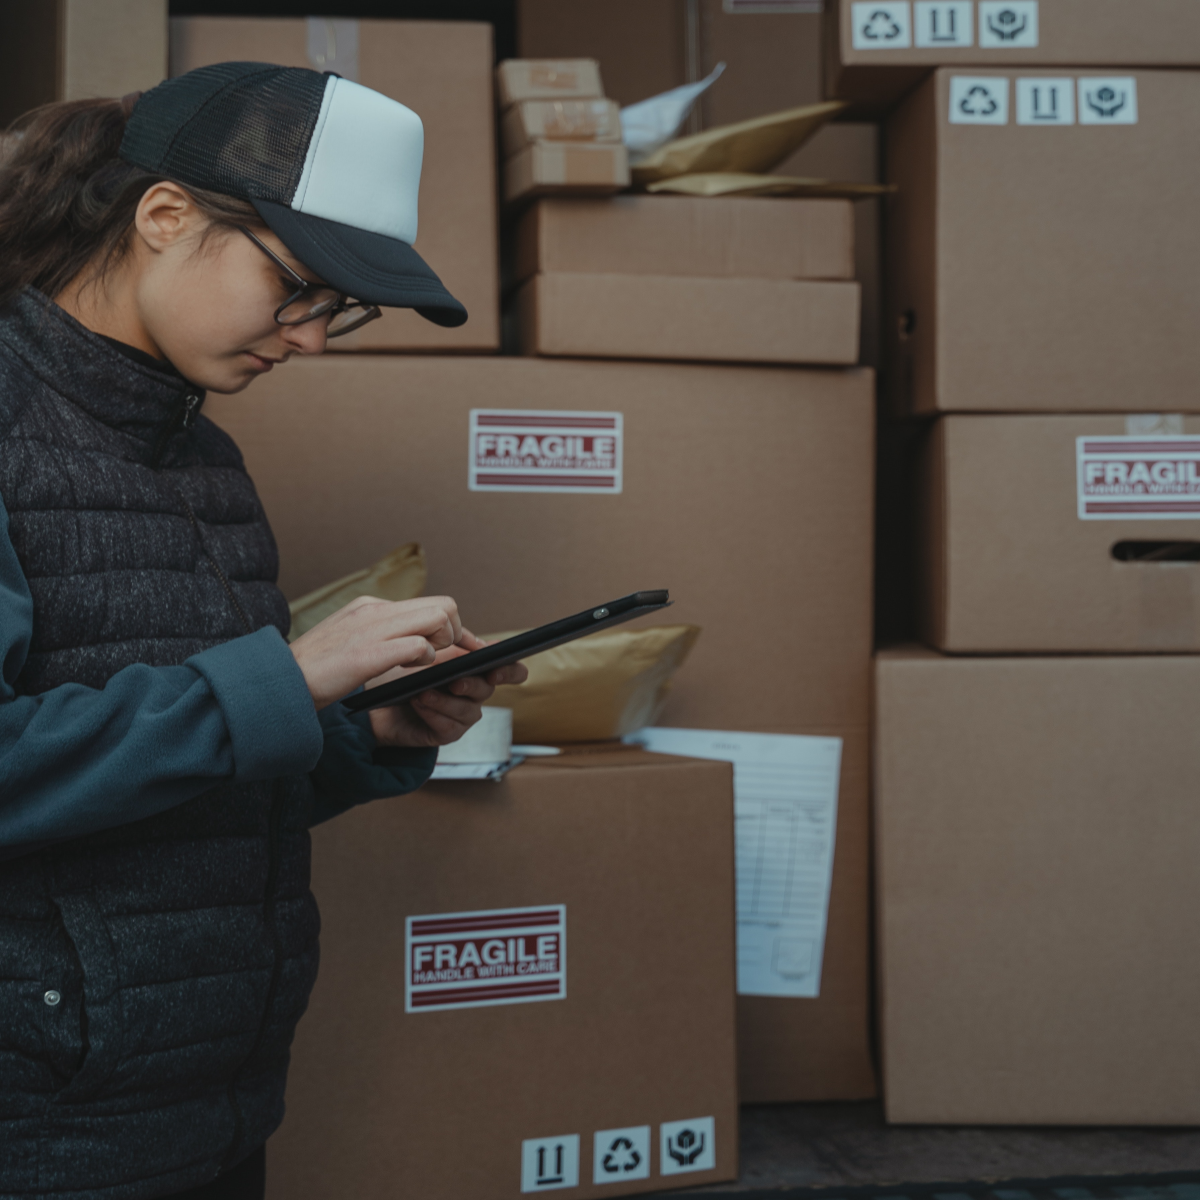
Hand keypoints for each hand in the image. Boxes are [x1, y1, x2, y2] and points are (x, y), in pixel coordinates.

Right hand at [289, 595, 464, 709]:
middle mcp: (374, 611)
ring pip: (437, 619)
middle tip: (444, 656)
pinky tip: (409, 672)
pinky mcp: (367, 654)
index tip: (461, 645)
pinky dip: (425, 660)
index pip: (431, 603)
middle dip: (456, 633)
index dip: (453, 626)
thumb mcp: (351, 640)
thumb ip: (381, 634)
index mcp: (370, 606)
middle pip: (443, 605)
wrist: (280, 683)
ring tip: (424, 663)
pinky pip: (418, 647)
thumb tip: (415, 640)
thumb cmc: (316, 670)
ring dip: (443, 644)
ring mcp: (370, 630)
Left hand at [367, 631, 528, 748]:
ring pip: (468, 711)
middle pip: (488, 690)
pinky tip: (418, 703)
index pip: (511, 670)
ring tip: (423, 692)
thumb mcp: (430, 653)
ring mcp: (463, 714)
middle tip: (455, 682)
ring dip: (445, 701)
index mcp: (477, 669)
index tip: (494, 672)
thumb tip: (480, 644)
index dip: (510, 671)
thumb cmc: (404, 672)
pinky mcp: (447, 732)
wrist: (376, 697)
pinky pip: (450, 727)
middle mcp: (475, 693)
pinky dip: (433, 714)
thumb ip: (457, 646)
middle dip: (471, 686)